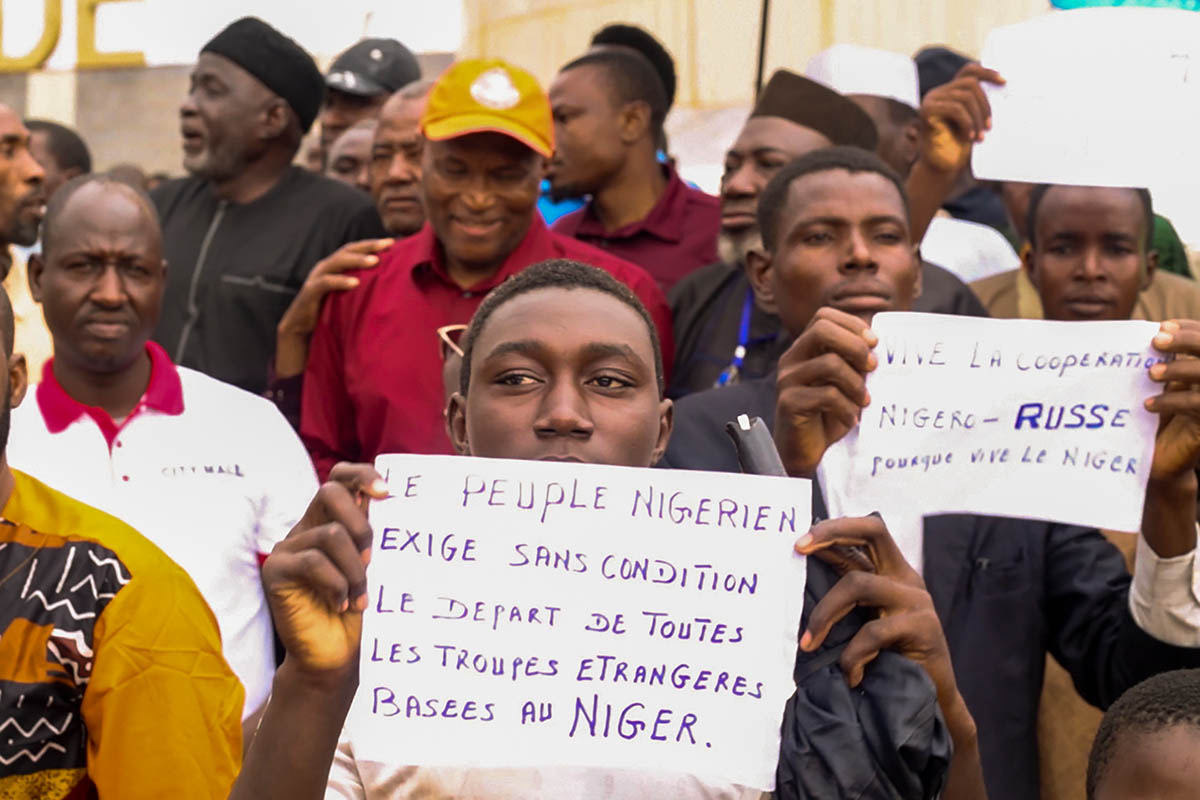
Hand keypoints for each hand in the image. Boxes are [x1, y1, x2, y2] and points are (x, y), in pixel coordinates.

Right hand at [262, 463, 388, 676]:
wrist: (336, 657)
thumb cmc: (361, 612)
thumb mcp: (376, 569)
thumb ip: (377, 538)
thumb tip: (397, 505)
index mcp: (333, 521)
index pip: (340, 478)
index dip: (361, 475)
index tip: (386, 491)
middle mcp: (309, 527)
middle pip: (330, 492)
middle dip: (361, 524)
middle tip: (373, 560)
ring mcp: (289, 547)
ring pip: (329, 534)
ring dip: (355, 569)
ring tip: (362, 598)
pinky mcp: (275, 570)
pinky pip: (311, 562)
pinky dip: (336, 584)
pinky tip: (342, 604)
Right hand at [275, 239, 392, 376]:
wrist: (301, 326)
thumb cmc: (330, 309)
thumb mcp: (348, 294)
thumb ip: (361, 285)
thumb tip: (389, 282)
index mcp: (336, 265)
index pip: (355, 249)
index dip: (372, 244)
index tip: (392, 242)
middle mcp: (326, 266)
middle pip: (347, 250)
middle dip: (368, 247)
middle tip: (386, 246)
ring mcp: (317, 277)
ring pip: (337, 262)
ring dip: (356, 261)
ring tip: (374, 261)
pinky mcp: (310, 291)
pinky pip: (326, 283)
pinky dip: (340, 281)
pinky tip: (355, 283)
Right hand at [774, 307, 876, 477]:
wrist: (807, 450)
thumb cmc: (829, 414)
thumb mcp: (845, 381)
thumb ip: (854, 360)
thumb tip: (878, 343)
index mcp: (804, 349)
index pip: (824, 316)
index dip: (852, 325)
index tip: (874, 344)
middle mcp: (792, 360)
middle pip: (822, 329)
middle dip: (855, 345)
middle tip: (872, 367)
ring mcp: (788, 380)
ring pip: (829, 363)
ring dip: (856, 383)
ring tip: (863, 401)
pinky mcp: (789, 403)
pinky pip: (827, 395)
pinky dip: (847, 409)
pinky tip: (852, 420)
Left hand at [795, 516, 960, 715]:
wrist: (932, 700)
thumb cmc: (890, 660)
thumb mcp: (864, 620)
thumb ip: (844, 596)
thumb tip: (803, 573)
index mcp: (892, 573)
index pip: (865, 533)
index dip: (831, 530)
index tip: (797, 543)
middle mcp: (906, 578)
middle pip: (873, 532)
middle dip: (832, 532)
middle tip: (798, 548)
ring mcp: (917, 600)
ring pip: (859, 584)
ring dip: (824, 614)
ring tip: (809, 644)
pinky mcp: (923, 627)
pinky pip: (874, 631)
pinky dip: (853, 655)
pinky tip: (850, 675)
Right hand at [918, 63, 1004, 173]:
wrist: (941, 167)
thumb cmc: (959, 146)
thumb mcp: (974, 120)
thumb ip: (979, 103)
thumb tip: (1003, 86)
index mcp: (949, 92)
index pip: (969, 70)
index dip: (987, 72)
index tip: (1003, 82)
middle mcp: (938, 92)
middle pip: (970, 83)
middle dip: (985, 105)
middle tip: (990, 127)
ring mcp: (931, 100)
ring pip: (965, 96)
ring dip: (978, 118)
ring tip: (980, 136)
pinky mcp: (927, 111)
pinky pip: (956, 108)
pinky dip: (967, 123)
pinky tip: (969, 137)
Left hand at [1146, 320, 1199, 481]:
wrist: (1157, 463)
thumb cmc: (1151, 421)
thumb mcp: (1151, 389)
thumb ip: (1152, 365)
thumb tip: (1137, 334)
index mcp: (1199, 369)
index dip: (1188, 329)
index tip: (1162, 326)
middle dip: (1187, 340)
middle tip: (1156, 341)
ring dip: (1179, 369)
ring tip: (1151, 373)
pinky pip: (1196, 405)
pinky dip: (1172, 401)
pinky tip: (1148, 405)